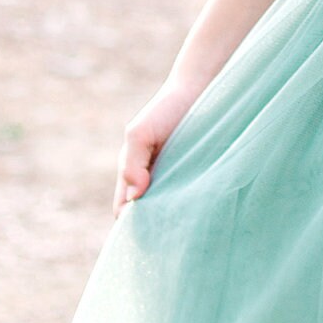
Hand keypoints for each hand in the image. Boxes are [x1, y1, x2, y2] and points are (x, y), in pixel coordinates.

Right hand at [114, 73, 206, 216]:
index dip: (127, 222)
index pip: (123, 209)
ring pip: (166, 210)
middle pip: (144, 215)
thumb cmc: (165, 111)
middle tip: (166, 230)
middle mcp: (151, 180)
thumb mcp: (139, 134)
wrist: (197, 91)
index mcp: (132, 173)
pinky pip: (188, 199)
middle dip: (150, 224)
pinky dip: (189, 206)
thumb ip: (131, 163)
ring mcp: (174, 180)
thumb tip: (135, 196)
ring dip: (171, 218)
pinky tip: (199, 209)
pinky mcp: (195, 177)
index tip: (145, 227)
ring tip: (183, 222)